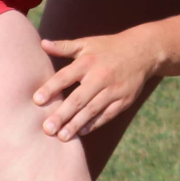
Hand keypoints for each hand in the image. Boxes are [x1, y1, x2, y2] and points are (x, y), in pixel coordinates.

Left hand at [34, 28, 163, 141]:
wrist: (143, 51)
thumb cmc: (108, 48)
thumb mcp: (87, 43)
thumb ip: (64, 46)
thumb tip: (42, 44)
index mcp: (88, 62)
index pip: (65, 76)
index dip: (51, 88)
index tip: (36, 100)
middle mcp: (100, 77)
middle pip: (78, 99)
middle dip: (62, 114)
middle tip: (47, 128)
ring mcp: (113, 90)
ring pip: (92, 110)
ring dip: (76, 124)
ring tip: (61, 137)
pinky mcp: (124, 100)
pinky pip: (107, 115)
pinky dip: (94, 124)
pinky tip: (81, 132)